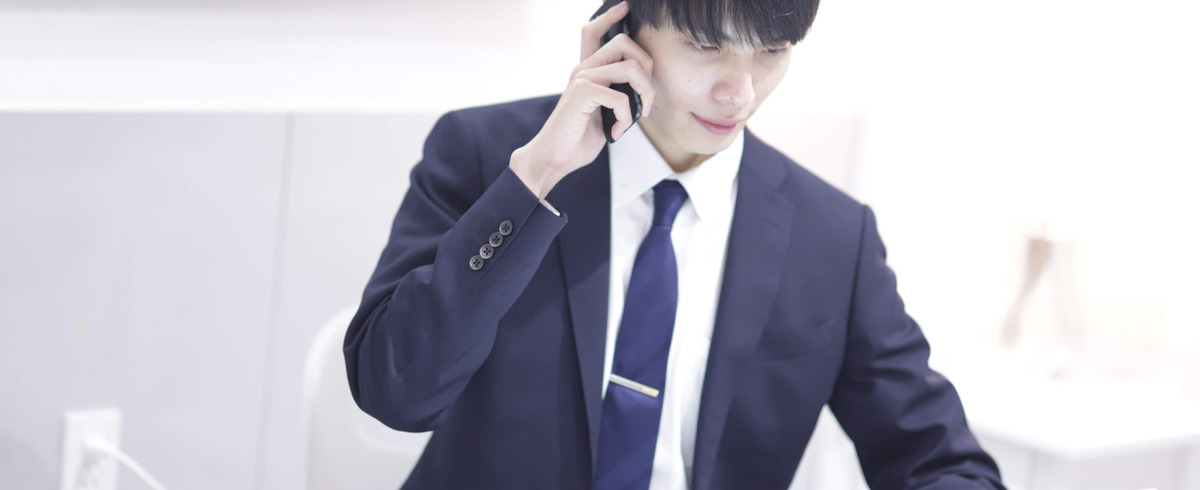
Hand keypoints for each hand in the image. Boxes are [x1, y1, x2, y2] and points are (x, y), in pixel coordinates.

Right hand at [510, 0, 655, 198]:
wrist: (554, 159)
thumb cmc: (578, 138)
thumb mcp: (603, 113)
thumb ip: (618, 95)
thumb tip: (644, 90)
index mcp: (586, 71)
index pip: (593, 31)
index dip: (610, 15)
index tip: (625, 7)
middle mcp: (582, 69)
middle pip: (624, 42)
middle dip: (647, 68)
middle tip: (647, 98)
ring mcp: (581, 79)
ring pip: (630, 67)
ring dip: (644, 95)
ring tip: (638, 117)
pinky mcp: (582, 94)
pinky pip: (621, 97)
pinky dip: (627, 118)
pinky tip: (618, 132)